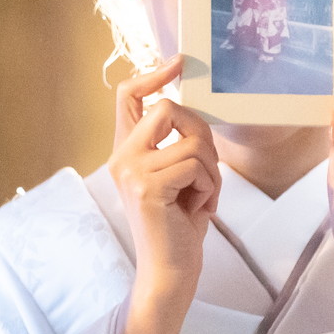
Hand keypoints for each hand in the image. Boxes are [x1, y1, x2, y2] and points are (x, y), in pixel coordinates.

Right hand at [105, 55, 219, 307]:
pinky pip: (196, 165)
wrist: (169, 271)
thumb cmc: (178, 225)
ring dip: (211, 172)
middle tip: (207, 169)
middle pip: (169, 108)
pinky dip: (210, 187)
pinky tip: (199, 209)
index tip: (177, 62)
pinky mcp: (147, 186)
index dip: (153, 74)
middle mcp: (121, 156)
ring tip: (201, 197)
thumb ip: (176, 144)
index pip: (129, 96)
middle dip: (201, 134)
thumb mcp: (177, 176)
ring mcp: (131, 170)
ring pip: (192, 141)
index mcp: (125, 150)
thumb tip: (193, 112)